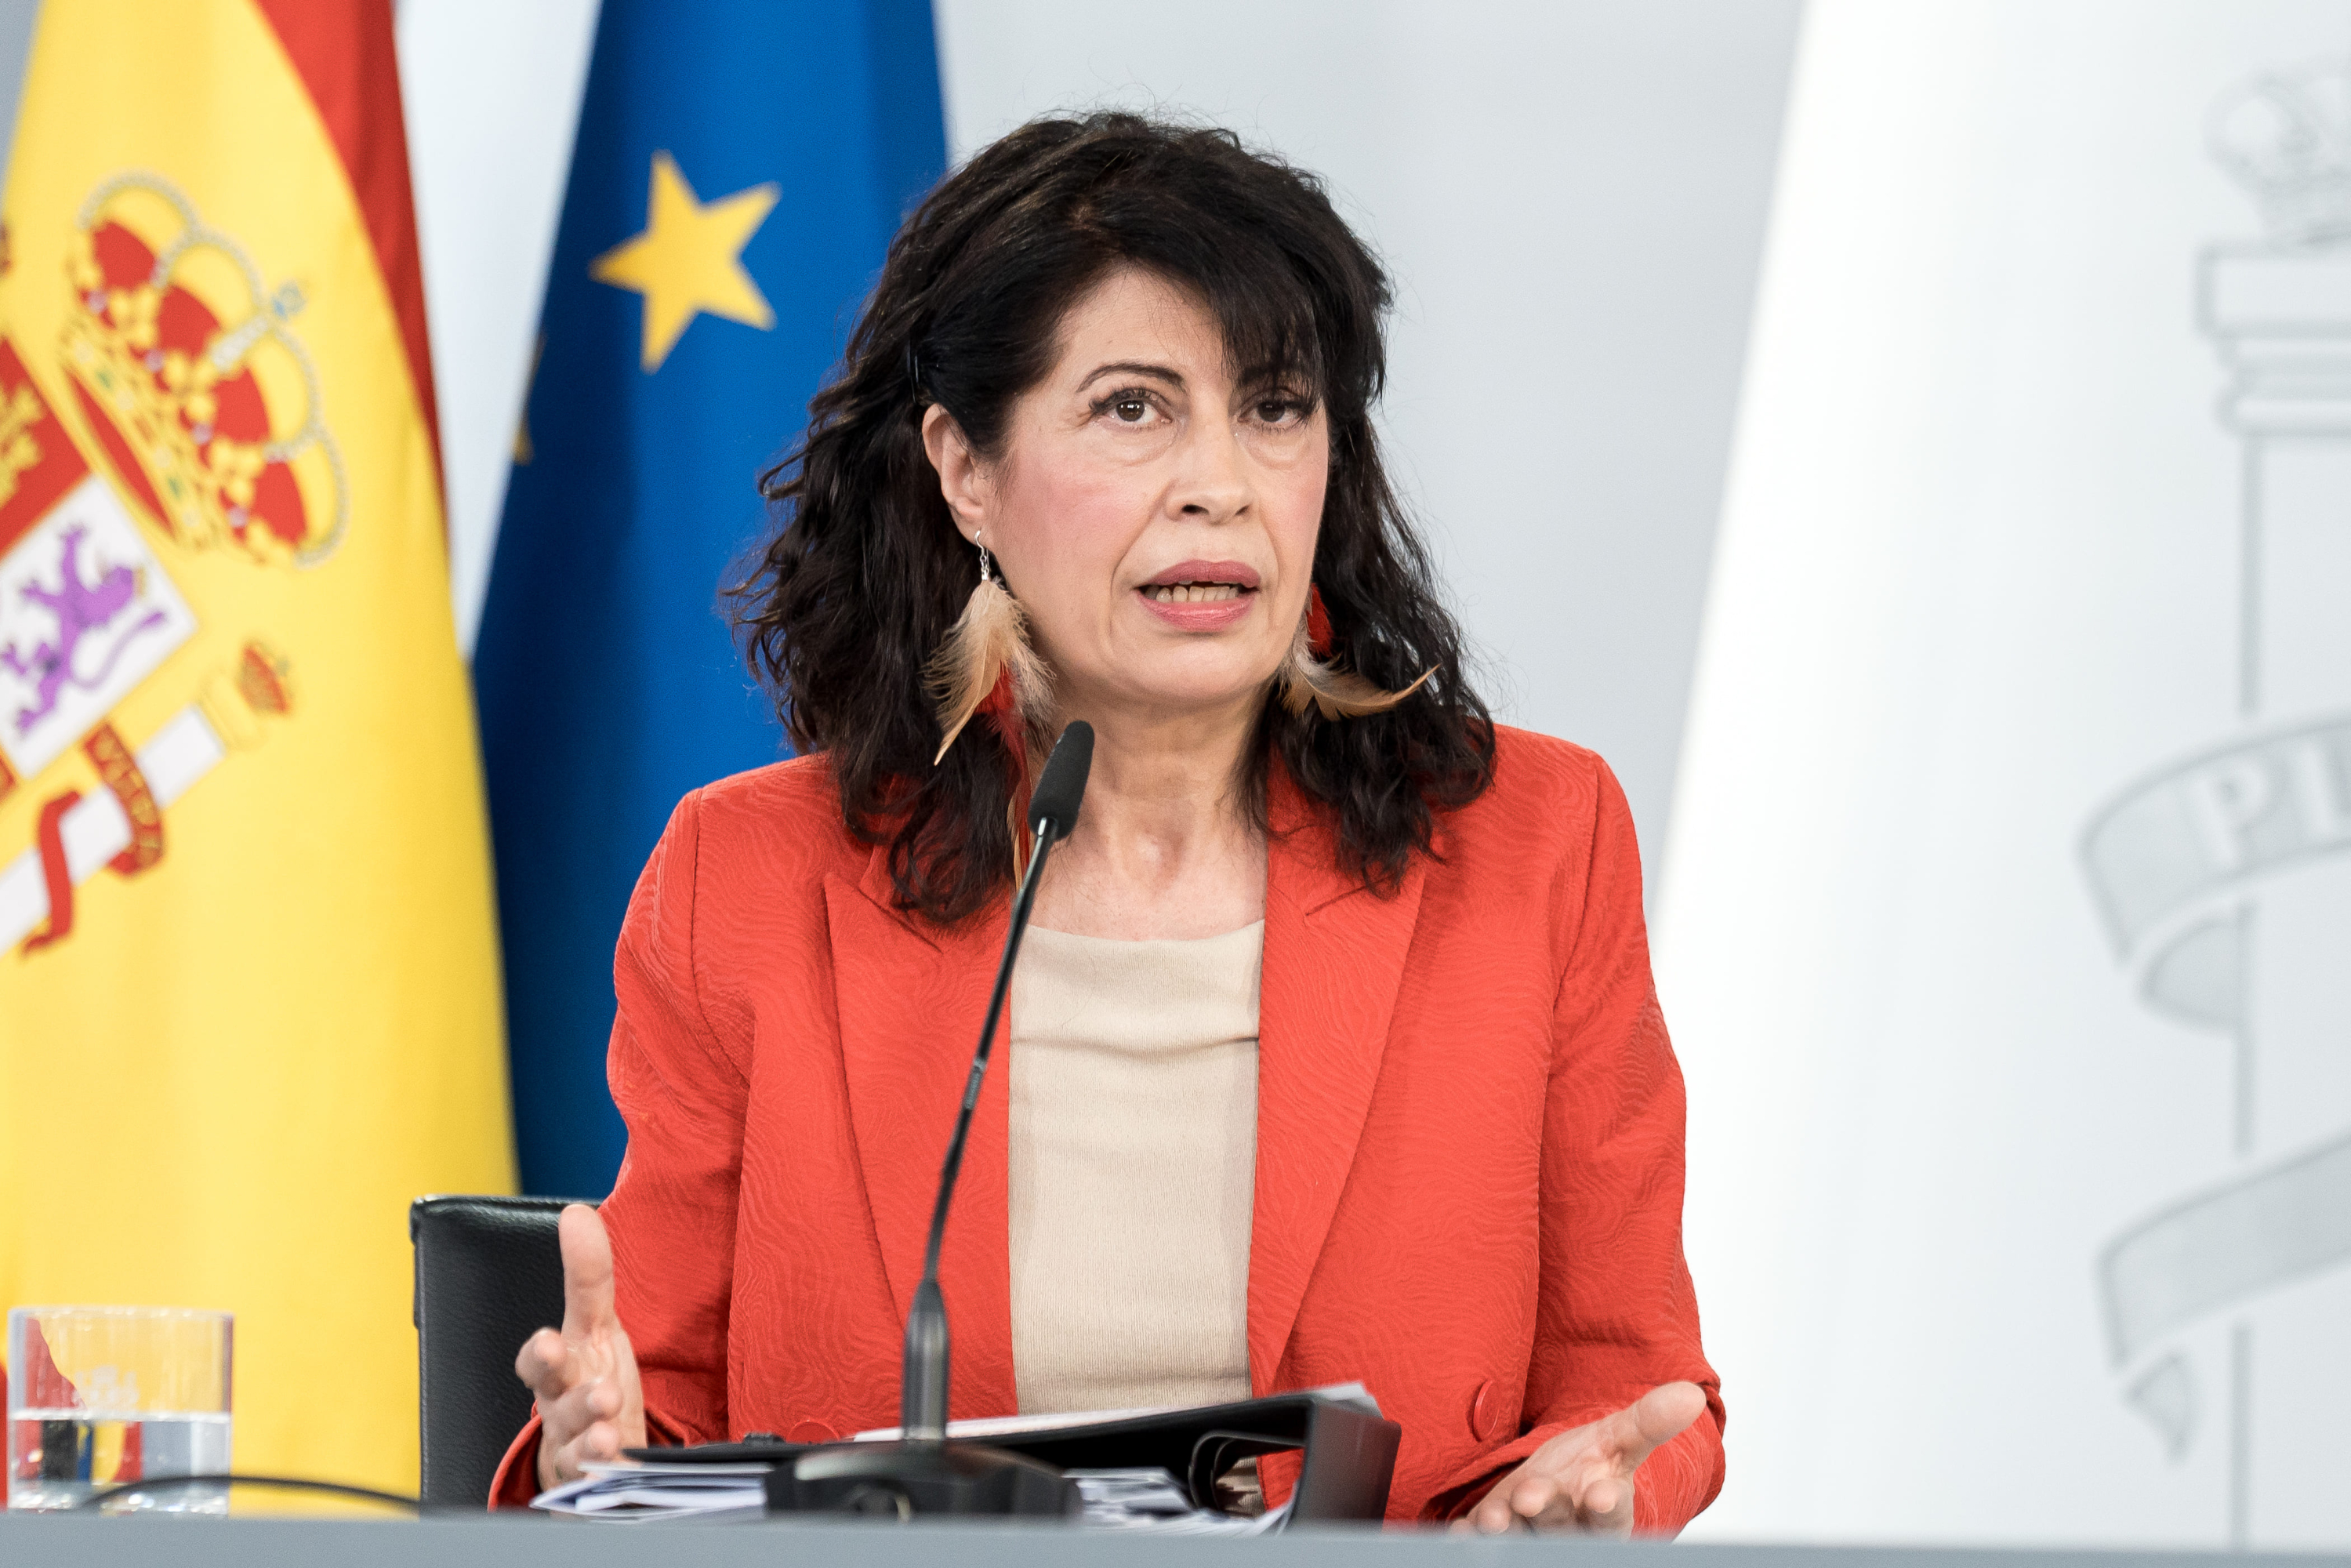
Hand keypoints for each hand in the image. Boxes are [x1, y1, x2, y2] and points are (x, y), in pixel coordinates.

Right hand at [515, 1204, 646, 1490]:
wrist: (593, 1451)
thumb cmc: (589, 1379)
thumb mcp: (594, 1325)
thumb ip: (587, 1276)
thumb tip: (577, 1213)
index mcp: (558, 1370)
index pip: (535, 1362)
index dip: (539, 1355)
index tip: (549, 1343)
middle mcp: (561, 1409)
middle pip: (557, 1404)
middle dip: (572, 1398)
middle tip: (600, 1393)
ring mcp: (577, 1446)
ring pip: (577, 1445)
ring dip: (593, 1437)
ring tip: (611, 1428)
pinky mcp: (597, 1477)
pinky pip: (596, 1480)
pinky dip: (604, 1473)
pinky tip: (618, 1464)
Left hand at [1455, 1381, 1705, 1535]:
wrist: (1551, 1490)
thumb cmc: (1588, 1468)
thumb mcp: (1617, 1441)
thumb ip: (1649, 1422)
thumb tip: (1692, 1393)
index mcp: (1605, 1512)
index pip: (1612, 1517)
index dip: (1607, 1508)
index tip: (1602, 1495)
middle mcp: (1568, 1532)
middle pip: (1560, 1528)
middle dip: (1546, 1512)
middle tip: (1530, 1497)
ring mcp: (1530, 1537)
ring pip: (1520, 1538)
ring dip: (1504, 1529)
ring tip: (1491, 1518)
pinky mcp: (1495, 1536)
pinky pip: (1480, 1541)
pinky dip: (1470, 1536)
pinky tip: (1459, 1532)